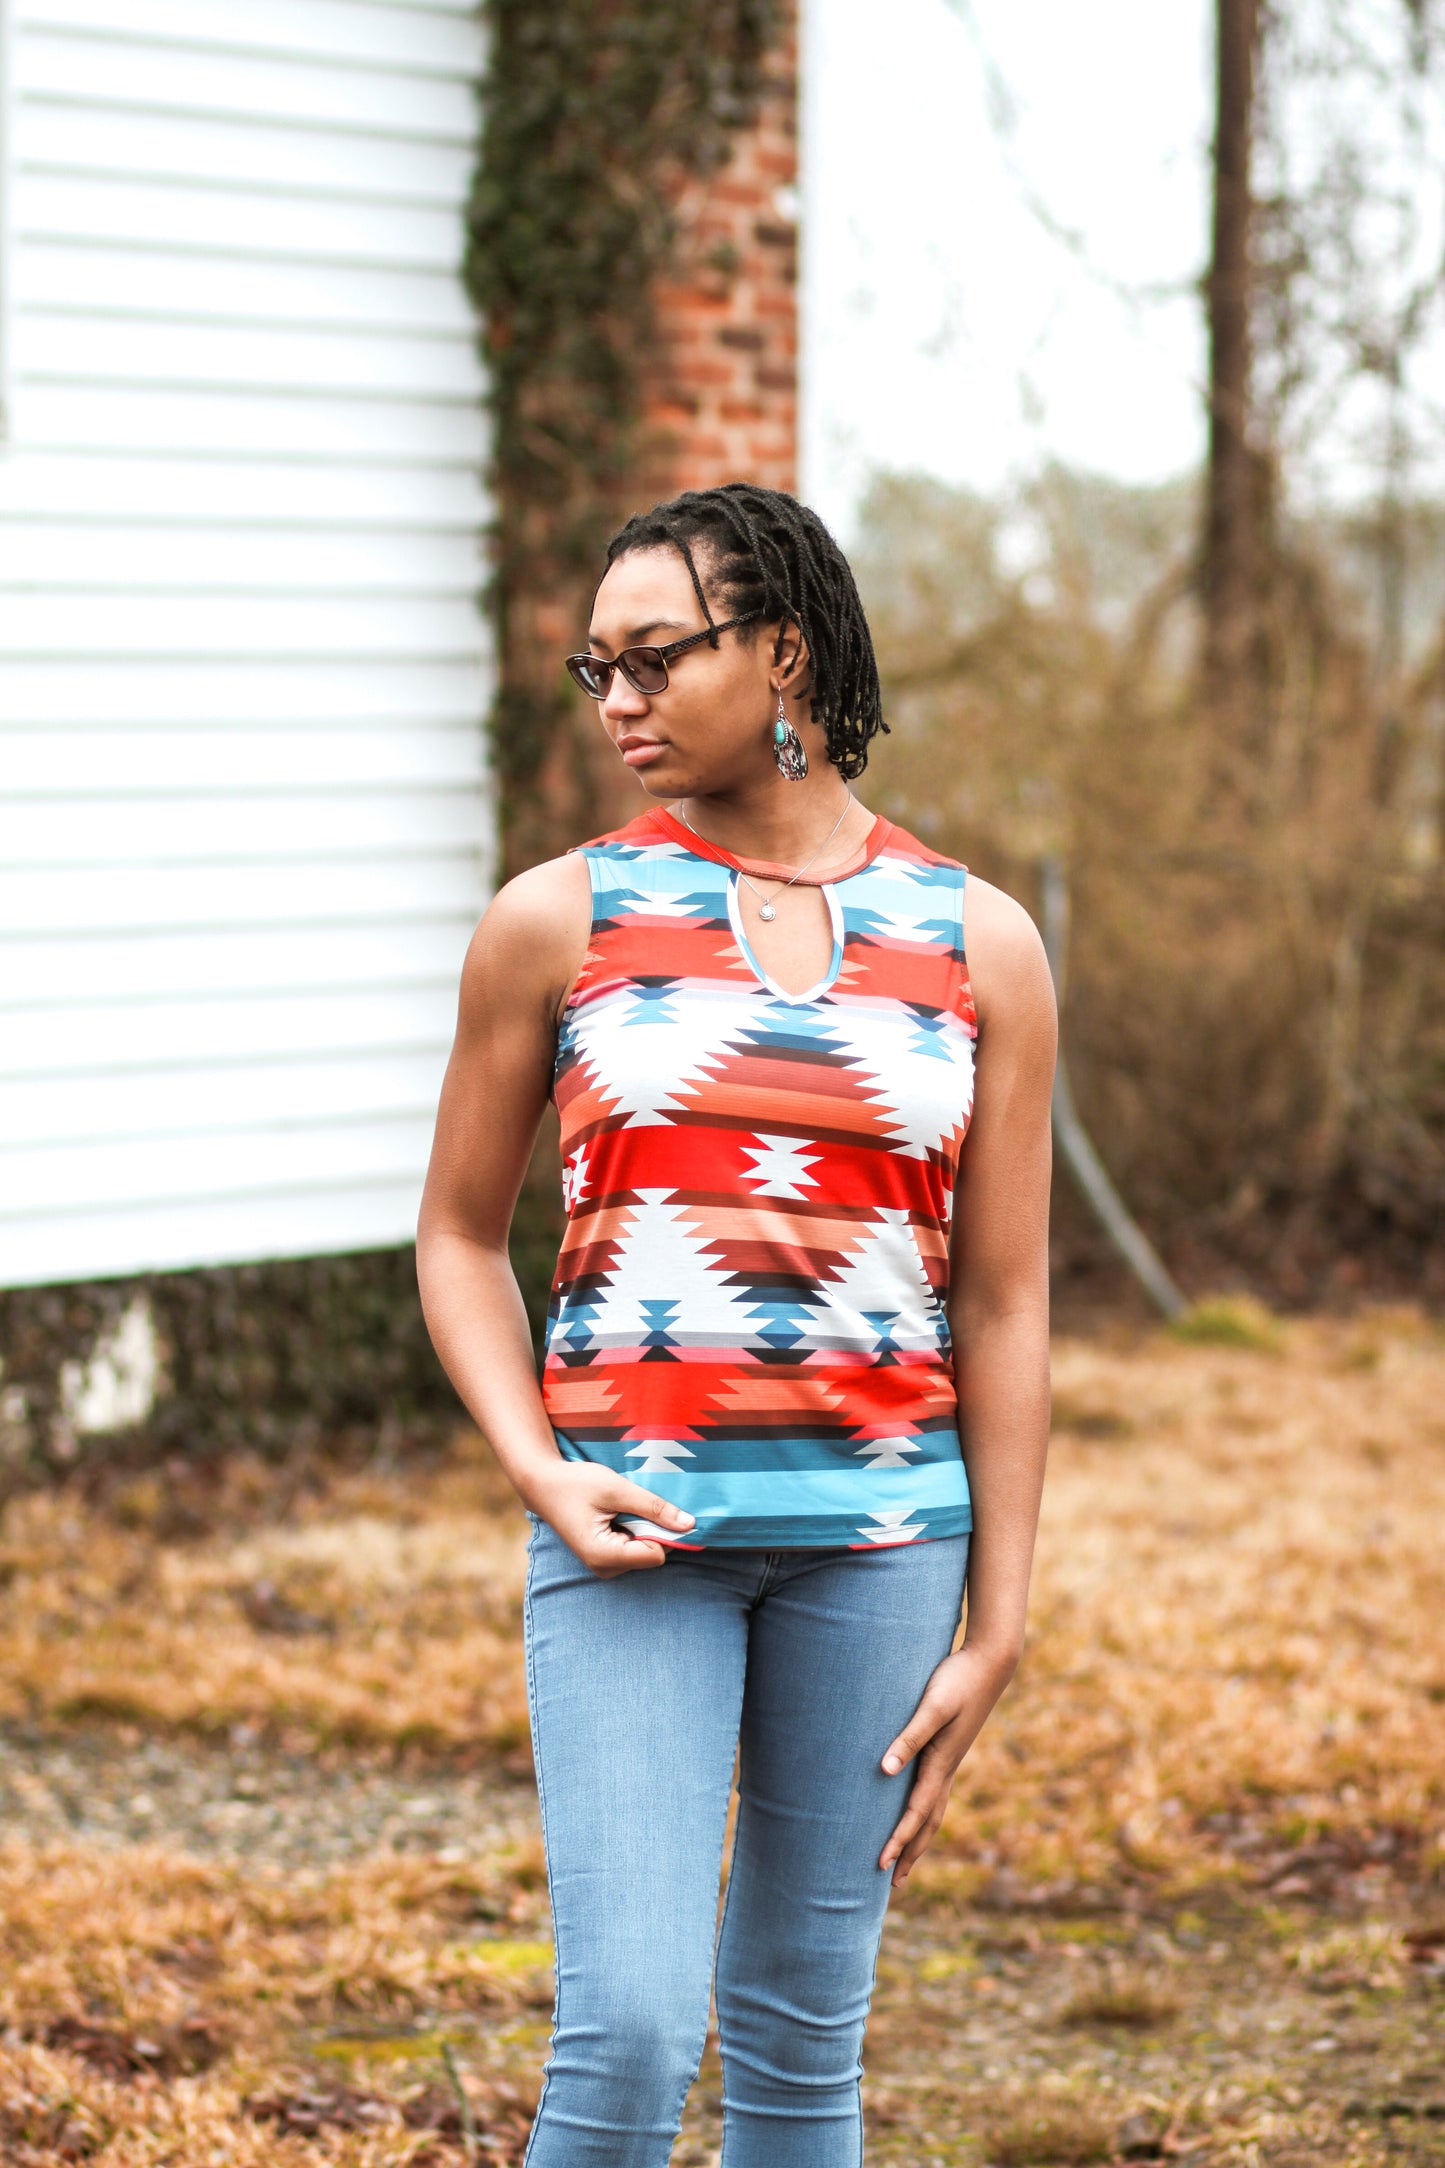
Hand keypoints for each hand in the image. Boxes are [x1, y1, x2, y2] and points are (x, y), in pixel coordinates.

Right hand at [527, 1460, 695, 1577]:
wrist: (543, 1484)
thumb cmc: (576, 1484)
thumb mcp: (617, 1489)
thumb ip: (654, 1507)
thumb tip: (690, 1524)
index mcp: (604, 1555)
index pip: (656, 1554)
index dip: (662, 1530)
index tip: (651, 1507)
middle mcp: (604, 1568)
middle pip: (652, 1554)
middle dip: (650, 1528)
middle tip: (628, 1504)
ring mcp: (603, 1565)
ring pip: (644, 1551)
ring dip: (641, 1527)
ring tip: (618, 1508)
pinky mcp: (604, 1558)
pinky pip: (634, 1548)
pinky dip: (632, 1530)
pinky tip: (616, 1514)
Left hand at [878, 1643, 1018, 1885]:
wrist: (989, 1664)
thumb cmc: (957, 1681)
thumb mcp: (932, 1707)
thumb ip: (909, 1736)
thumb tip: (884, 1771)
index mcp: (941, 1763)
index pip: (916, 1812)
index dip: (898, 1839)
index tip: (880, 1865)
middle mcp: (947, 1768)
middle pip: (928, 1821)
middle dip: (911, 1852)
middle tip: (894, 1882)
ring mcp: (950, 1760)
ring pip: (934, 1809)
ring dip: (918, 1835)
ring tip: (905, 1857)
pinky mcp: (949, 1748)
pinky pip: (935, 1791)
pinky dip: (924, 1810)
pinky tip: (914, 1807)